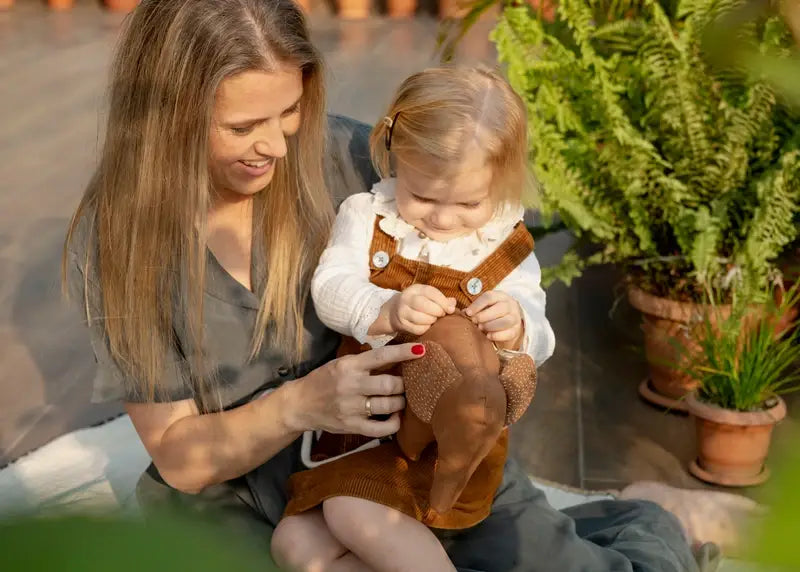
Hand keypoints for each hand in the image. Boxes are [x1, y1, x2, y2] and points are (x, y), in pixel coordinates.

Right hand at [282, 343, 425, 437]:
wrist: (300, 404)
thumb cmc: (324, 380)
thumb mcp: (341, 364)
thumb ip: (365, 362)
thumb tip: (396, 356)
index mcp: (349, 366)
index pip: (381, 356)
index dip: (403, 353)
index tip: (421, 350)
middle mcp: (351, 385)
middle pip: (390, 384)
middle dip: (404, 384)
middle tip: (407, 384)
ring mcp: (352, 407)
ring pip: (389, 405)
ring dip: (401, 402)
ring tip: (401, 399)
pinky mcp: (352, 426)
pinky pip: (381, 428)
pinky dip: (394, 423)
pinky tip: (396, 417)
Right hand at [385, 285, 456, 335]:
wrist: (394, 312)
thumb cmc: (418, 304)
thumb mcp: (428, 297)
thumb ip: (442, 300)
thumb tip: (453, 304)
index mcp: (416, 289)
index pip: (430, 292)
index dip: (442, 301)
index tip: (449, 309)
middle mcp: (406, 298)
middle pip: (422, 304)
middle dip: (436, 311)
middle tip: (441, 315)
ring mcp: (402, 311)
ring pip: (418, 318)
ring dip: (430, 320)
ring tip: (434, 320)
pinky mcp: (401, 324)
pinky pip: (416, 329)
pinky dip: (425, 329)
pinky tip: (427, 326)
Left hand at [465, 291, 524, 349]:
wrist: (509, 323)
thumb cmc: (493, 313)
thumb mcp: (485, 307)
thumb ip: (475, 309)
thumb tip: (464, 313)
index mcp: (501, 296)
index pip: (490, 297)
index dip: (477, 305)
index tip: (468, 313)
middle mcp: (510, 305)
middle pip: (500, 308)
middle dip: (484, 316)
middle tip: (474, 321)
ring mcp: (515, 318)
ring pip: (505, 321)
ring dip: (490, 325)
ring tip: (480, 328)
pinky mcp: (516, 330)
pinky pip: (509, 333)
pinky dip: (497, 335)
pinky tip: (488, 336)